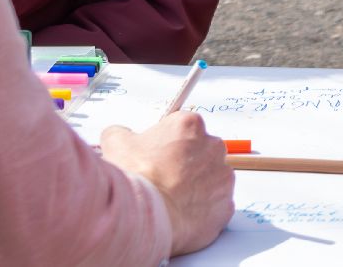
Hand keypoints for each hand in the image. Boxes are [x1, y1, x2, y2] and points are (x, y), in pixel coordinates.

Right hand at [100, 112, 234, 256]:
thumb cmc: (137, 179)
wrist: (148, 217)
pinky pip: (216, 204)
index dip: (169, 143)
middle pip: (201, 152)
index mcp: (191, 125)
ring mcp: (223, 177)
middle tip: (164, 178)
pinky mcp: (227, 205)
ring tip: (171, 198)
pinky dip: (202, 209)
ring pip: (211, 178)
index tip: (160, 155)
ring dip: (196, 186)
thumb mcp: (116, 142)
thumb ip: (122, 132)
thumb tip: (121, 135)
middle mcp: (213, 147)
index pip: (184, 129)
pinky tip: (182, 212)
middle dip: (185, 164)